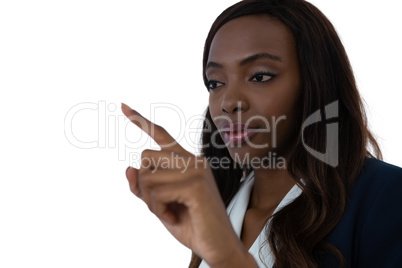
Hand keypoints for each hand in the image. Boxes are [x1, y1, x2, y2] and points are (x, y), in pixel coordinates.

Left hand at [121, 103, 255, 266]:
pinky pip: (157, 193)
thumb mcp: (160, 204)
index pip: (162, 136)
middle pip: (146, 157)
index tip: (123, 107)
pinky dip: (159, 210)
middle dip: (144, 184)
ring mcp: (196, 170)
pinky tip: (173, 217)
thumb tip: (128, 168)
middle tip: (161, 204)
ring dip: (152, 202)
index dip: (141, 121)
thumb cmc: (191, 224)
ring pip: (148, 176)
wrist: (217, 246)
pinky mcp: (196, 185)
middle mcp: (193, 160)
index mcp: (187, 161)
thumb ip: (145, 187)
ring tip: (170, 212)